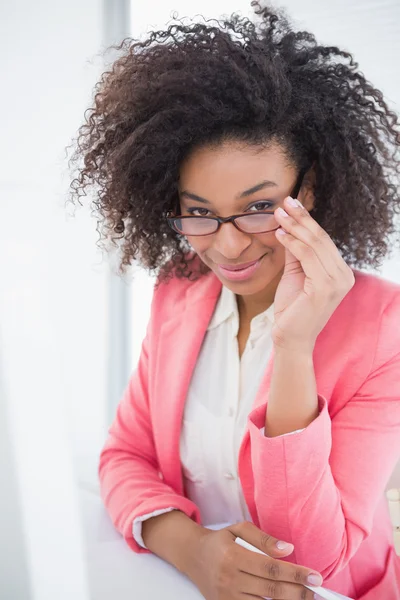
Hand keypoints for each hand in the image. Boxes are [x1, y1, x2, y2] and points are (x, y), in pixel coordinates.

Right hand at [184, 521, 321, 599]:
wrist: (193, 557)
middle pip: (271, 591)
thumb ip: (264, 539)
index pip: (270, 568)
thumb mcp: (239, 529)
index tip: (315, 576)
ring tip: (305, 599)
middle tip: (317, 592)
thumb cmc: (221, 541)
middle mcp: (229, 578)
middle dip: (298, 593)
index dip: (295, 574)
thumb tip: (288, 549)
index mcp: (233, 555)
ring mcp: (226, 597)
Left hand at [272, 196, 354, 352]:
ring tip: (278, 214)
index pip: (323, 240)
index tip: (291, 204)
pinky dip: (292, 242)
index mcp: (341, 272)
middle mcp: (344, 275)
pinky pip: (307, 256)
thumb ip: (296, 251)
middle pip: (321, 238)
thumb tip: (287, 226)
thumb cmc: (293, 309)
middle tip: (284, 201)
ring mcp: (337, 282)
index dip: (307, 220)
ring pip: (314, 244)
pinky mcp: (325, 287)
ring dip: (294, 226)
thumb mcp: (295, 273)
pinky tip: (279, 234)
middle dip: (301, 218)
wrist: (291, 338)